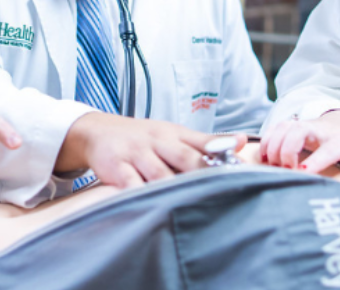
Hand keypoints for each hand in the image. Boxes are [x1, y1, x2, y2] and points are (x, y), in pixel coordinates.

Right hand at [55, 113, 241, 188]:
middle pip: (186, 158)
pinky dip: (142, 196)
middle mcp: (158, 141)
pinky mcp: (117, 167)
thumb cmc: (142, 137)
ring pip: (160, 174)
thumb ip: (206, 141)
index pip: (204, 143)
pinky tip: (153, 207)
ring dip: (175, 190)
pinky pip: (131, 184)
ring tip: (192, 206)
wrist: (97, 131)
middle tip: (221, 193)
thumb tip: (242, 141)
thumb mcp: (173, 133)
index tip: (241, 171)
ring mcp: (137, 154)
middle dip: (203, 175)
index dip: (224, 156)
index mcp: (176, 133)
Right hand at [259, 110, 339, 192]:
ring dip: (274, 146)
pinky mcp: (294, 124)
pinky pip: (276, 127)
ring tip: (272, 166)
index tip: (301, 171)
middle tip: (285, 169)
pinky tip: (264, 156)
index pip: (327, 149)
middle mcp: (321, 130)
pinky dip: (267, 140)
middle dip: (287, 149)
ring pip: (285, 127)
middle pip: (299, 130)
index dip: (314, 161)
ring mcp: (306, 125)